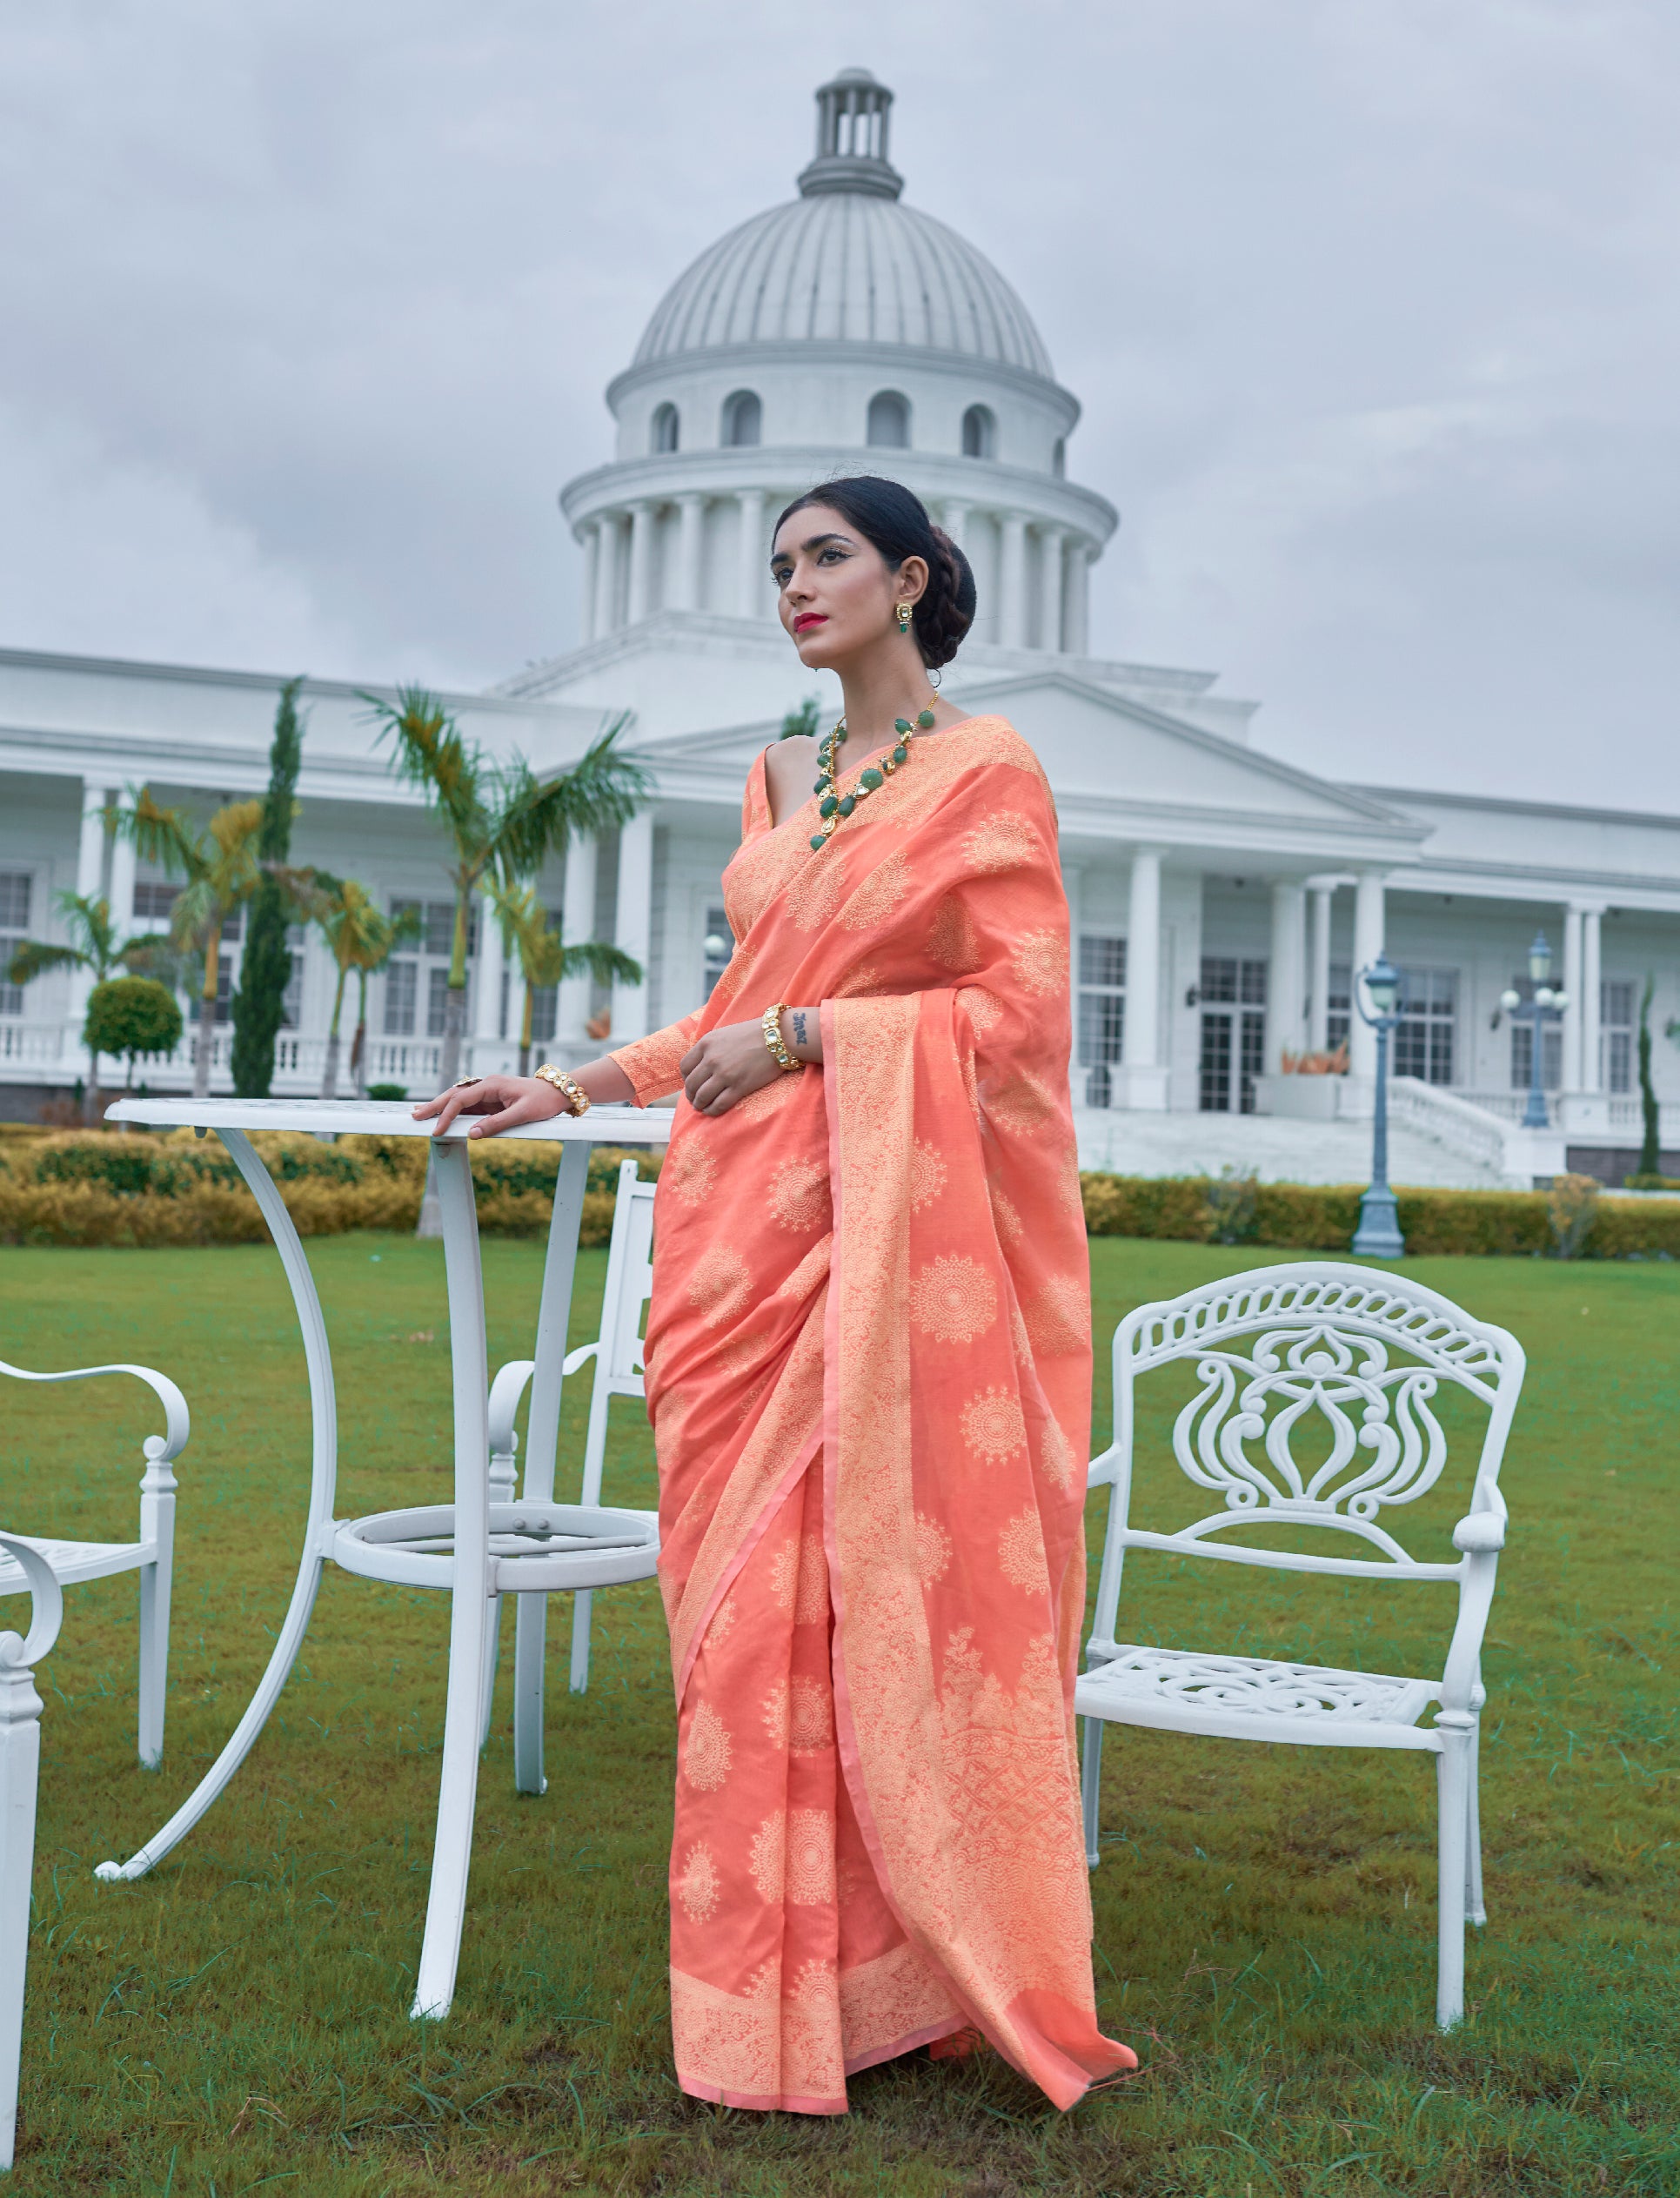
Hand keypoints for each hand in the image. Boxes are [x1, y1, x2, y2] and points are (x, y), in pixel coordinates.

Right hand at [411, 1074, 569, 1139]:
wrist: (557, 1093)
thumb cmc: (542, 1101)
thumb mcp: (522, 1114)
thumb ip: (497, 1124)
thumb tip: (472, 1134)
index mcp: (491, 1085)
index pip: (461, 1099)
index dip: (447, 1115)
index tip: (436, 1130)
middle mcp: (485, 1085)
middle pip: (454, 1094)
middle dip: (434, 1105)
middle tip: (414, 1116)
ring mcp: (487, 1092)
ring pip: (458, 1099)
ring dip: (441, 1107)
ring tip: (421, 1114)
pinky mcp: (490, 1100)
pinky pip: (468, 1105)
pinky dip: (453, 1111)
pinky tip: (442, 1115)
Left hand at [680, 1009, 819, 1115]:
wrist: (779, 1037)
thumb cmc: (755, 1034)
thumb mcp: (725, 1033)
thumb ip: (711, 1047)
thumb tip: (702, 1065)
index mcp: (706, 1043)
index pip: (684, 1067)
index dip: (686, 1079)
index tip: (692, 1083)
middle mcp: (712, 1059)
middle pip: (691, 1084)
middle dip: (691, 1095)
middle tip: (695, 1099)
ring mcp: (725, 1073)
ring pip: (702, 1096)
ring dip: (699, 1105)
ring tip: (702, 1107)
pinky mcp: (739, 1086)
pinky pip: (718, 1104)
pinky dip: (712, 1111)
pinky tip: (713, 1111)